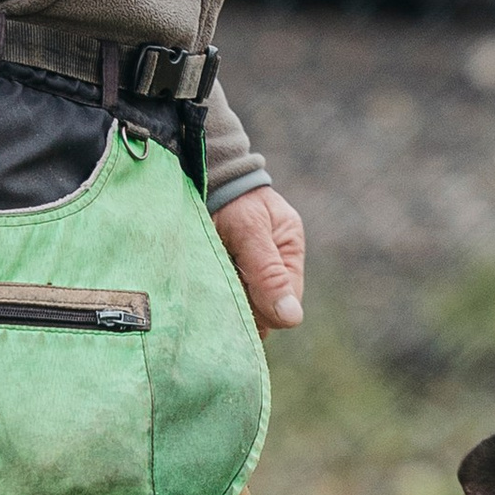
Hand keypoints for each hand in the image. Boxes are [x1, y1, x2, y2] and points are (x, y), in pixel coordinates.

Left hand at [216, 184, 304, 333]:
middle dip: (243, 304)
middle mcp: (274, 264)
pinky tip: (203, 281)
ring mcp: (251, 270)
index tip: (236, 295)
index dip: (264, 309)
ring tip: (209, 277)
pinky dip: (214, 295)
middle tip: (219, 284)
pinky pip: (226, 297)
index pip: (286, 302)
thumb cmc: (230, 198)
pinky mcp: (227, 272)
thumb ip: (268, 273)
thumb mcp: (250, 231)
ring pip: (244, 306)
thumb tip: (292, 319)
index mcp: (289, 250)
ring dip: (226, 300)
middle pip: (265, 309)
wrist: (201, 176)